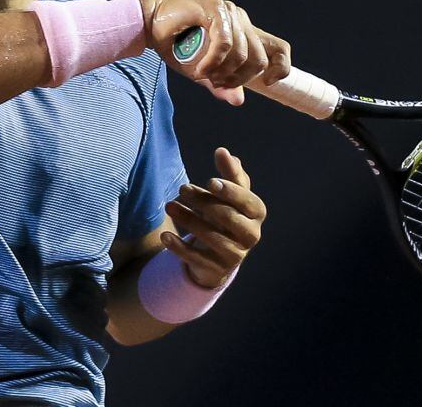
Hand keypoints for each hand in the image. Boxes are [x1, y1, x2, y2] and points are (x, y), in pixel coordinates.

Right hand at [138, 0, 290, 104]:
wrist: (150, 25)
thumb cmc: (176, 46)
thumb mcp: (204, 72)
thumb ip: (222, 85)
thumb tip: (239, 101)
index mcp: (245, 33)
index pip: (278, 48)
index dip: (280, 67)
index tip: (267, 83)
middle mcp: (241, 21)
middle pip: (260, 58)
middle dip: (241, 79)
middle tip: (218, 84)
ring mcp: (230, 13)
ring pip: (242, 53)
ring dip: (223, 72)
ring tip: (204, 75)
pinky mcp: (216, 9)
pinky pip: (224, 43)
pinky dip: (213, 61)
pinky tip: (200, 68)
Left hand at [161, 147, 265, 288]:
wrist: (219, 253)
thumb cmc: (226, 213)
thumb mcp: (230, 193)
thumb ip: (229, 172)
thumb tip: (223, 151)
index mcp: (256, 214)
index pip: (247, 201)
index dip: (230, 192)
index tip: (209, 182)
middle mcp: (251, 236)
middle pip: (228, 217)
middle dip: (204, 202)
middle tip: (182, 188)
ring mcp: (235, 255)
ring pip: (211, 237)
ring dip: (188, 220)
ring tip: (169, 206)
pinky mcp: (216, 270)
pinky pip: (196, 259)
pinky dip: (179, 247)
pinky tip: (164, 236)